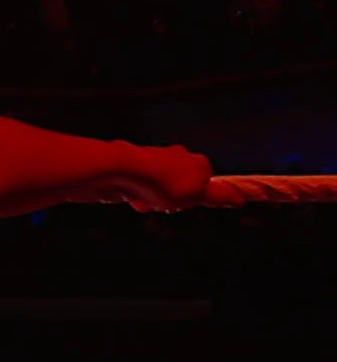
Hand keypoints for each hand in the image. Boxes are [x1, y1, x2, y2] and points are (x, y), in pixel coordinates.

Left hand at [84, 144, 214, 211]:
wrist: (121, 169)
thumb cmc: (162, 182)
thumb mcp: (196, 195)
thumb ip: (219, 197)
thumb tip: (240, 199)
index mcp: (197, 162)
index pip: (205, 185)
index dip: (196, 199)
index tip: (189, 204)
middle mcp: (177, 156)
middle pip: (182, 188)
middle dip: (173, 201)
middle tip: (167, 205)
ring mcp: (154, 160)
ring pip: (160, 190)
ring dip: (154, 201)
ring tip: (147, 201)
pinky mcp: (134, 167)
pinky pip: (142, 188)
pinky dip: (138, 196)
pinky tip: (134, 198)